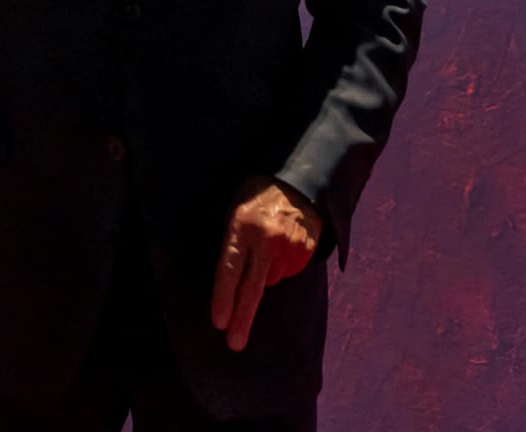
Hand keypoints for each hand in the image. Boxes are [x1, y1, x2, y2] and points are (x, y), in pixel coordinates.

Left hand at [209, 177, 322, 351]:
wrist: (297, 181)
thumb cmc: (257, 197)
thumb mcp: (235, 211)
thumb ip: (233, 244)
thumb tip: (232, 283)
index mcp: (241, 226)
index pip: (229, 270)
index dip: (224, 298)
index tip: (219, 322)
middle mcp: (266, 239)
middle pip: (252, 288)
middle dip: (242, 318)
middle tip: (234, 343)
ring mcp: (289, 246)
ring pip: (271, 279)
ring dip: (265, 273)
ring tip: (267, 245)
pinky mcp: (306, 249)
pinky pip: (288, 271)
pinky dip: (282, 266)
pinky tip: (282, 245)